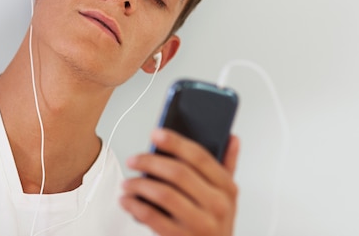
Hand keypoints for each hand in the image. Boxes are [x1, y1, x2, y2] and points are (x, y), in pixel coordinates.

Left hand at [120, 129, 239, 235]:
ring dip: (139, 184)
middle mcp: (217, 205)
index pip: (199, 157)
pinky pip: (152, 217)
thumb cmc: (215, 223)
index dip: (175, 142)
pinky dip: (135, 206)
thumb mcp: (227, 196)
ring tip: (127, 182)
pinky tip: (127, 201)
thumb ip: (227, 165)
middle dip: (149, 162)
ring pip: (163, 193)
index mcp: (227, 188)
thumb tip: (232, 138)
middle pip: (178, 173)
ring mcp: (200, 224)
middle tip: (133, 160)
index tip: (155, 133)